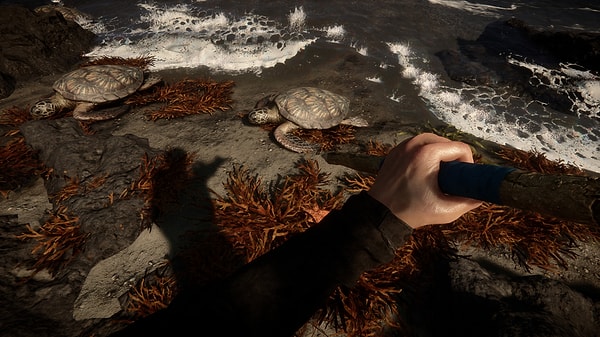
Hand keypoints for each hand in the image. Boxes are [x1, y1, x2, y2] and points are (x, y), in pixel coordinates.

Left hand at [367, 133, 481, 227]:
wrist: (380, 213)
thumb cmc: (411, 211)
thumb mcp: (445, 211)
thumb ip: (467, 202)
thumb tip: (480, 196)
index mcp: (427, 153)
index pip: (460, 148)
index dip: (468, 163)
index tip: (463, 179)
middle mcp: (414, 144)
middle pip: (446, 142)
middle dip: (453, 158)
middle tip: (451, 178)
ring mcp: (403, 146)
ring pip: (432, 141)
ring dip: (440, 154)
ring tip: (439, 174)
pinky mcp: (395, 151)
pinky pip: (417, 146)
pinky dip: (425, 154)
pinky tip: (424, 171)